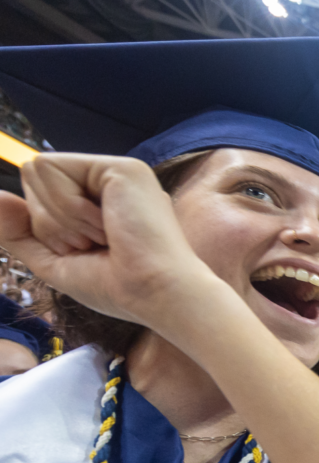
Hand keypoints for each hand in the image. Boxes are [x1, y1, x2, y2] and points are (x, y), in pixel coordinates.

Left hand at [0, 154, 214, 329]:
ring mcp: (115, 172)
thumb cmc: (118, 287)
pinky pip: (51, 169)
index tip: (90, 253)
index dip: (47, 229)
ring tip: (106, 236)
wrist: (155, 294)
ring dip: (61, 218)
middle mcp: (108, 183)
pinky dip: (68, 206)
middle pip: (33, 181)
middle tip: (97, 245)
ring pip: (37, 172)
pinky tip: (107, 224)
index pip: (39, 196)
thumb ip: (20, 232)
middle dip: (51, 223)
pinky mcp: (120, 167)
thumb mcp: (55, 261)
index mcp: (98, 204)